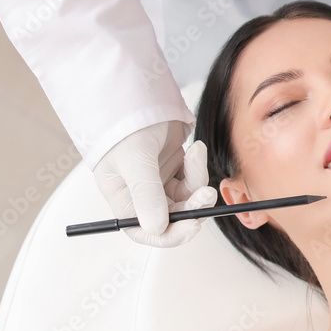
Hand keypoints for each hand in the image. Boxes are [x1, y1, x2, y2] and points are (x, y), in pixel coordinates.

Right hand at [93, 121, 217, 246]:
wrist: (136, 96)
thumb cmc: (124, 126)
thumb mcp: (134, 161)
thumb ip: (146, 194)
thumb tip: (156, 227)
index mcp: (124, 199)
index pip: (146, 231)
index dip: (170, 234)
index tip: (192, 226)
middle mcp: (141, 195)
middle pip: (173, 216)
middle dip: (193, 206)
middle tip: (206, 194)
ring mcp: (159, 182)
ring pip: (188, 197)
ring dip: (197, 181)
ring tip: (194, 154)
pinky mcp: (174, 168)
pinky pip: (193, 178)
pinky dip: (197, 166)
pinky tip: (194, 148)